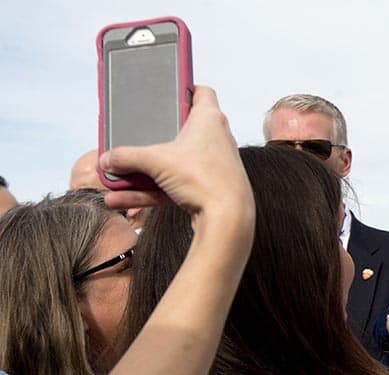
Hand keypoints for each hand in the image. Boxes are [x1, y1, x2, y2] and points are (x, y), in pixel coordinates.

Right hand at [100, 86, 251, 229]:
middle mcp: (215, 139)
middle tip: (132, 133)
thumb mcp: (155, 161)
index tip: (168, 87)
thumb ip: (126, 157)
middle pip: (179, 129)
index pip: (201, 92)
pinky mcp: (206, 188)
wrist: (228, 219)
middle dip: (153, 134)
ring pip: (171, 162)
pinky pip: (171, 185)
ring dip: (142, 170)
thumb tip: (106, 160)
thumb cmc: (204, 179)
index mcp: (209, 119)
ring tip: (114, 175)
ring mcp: (211, 164)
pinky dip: (148, 191)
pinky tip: (119, 198)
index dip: (185, 87)